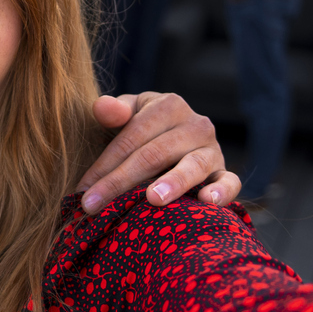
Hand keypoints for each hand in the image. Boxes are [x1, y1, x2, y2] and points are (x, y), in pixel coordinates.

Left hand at [76, 93, 240, 213]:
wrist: (176, 139)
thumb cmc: (143, 130)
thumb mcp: (128, 115)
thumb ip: (114, 111)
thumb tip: (102, 108)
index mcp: (168, 105)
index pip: (132, 136)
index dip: (105, 163)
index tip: (83, 190)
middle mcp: (195, 124)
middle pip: (154, 154)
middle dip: (120, 181)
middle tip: (95, 206)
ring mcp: (213, 149)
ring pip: (192, 166)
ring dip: (173, 183)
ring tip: (153, 199)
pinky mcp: (225, 172)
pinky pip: (229, 182)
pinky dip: (221, 192)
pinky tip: (206, 202)